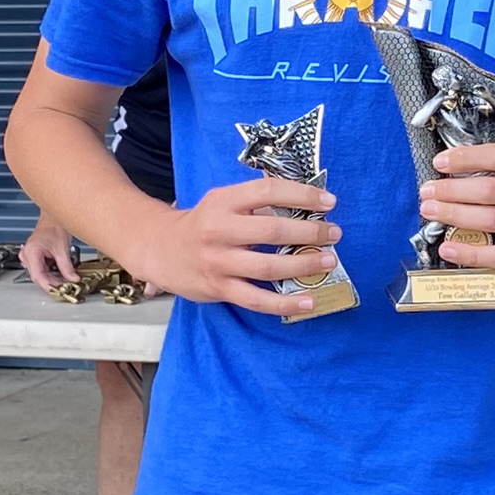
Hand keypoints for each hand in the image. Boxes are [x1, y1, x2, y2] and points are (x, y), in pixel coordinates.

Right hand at [18, 212, 79, 287]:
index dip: (49, 286)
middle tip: (66, 287)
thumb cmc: (54, 225)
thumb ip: (67, 267)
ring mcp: (29, 256)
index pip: (38, 276)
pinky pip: (41, 270)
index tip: (60, 290)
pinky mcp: (34, 256)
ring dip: (52, 279)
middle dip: (52, 283)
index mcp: (31, 252)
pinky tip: (60, 275)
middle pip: (38, 277)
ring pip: (40, 275)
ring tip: (65, 282)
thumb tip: (72, 278)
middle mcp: (27, 255)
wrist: (53, 216)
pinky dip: (50, 274)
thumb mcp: (62, 249)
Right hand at [125, 179, 341, 317]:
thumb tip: (304, 201)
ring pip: (268, 268)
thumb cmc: (203, 223)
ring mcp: (218, 262)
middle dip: (309, 232)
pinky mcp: (219, 288)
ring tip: (328, 261)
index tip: (329, 201)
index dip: (302, 195)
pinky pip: (257, 300)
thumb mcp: (222, 202)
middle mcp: (219, 230)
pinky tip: (308, 301)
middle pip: (271, 231)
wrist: (160, 249)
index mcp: (223, 202)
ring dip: (303, 266)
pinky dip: (285, 303)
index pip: (267, 192)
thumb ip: (255, 201)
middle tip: (334, 234)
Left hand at [420, 144, 494, 268]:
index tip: (441, 162)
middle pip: (491, 191)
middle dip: (452, 190)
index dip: (467, 158)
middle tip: (427, 190)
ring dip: (455, 215)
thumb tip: (460, 170)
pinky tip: (449, 246)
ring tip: (431, 211)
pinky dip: (471, 253)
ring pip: (492, 220)